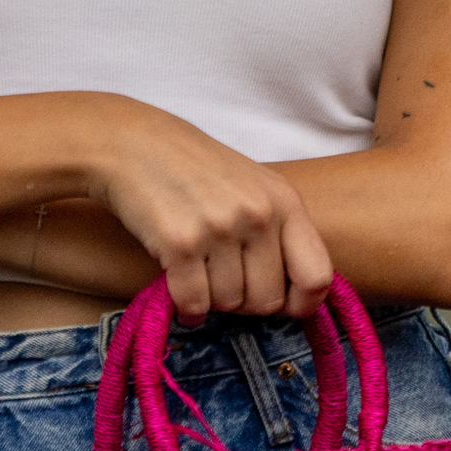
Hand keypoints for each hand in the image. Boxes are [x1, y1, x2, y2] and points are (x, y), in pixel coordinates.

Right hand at [89, 100, 333, 322]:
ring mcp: (219, 229)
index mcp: (284, 201)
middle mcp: (258, 215)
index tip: (282, 306)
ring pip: (228, 304)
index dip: (301, 304)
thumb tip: (295, 298)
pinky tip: (178, 290)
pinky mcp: (179, 243)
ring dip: (210, 299)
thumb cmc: (195, 169)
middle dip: (244, 302)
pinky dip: (186, 306)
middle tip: (223, 281)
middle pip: (267, 301)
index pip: (317, 276)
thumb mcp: (253, 186)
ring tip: (197, 271)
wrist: (133, 144)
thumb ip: (279, 232)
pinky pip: (193, 302)